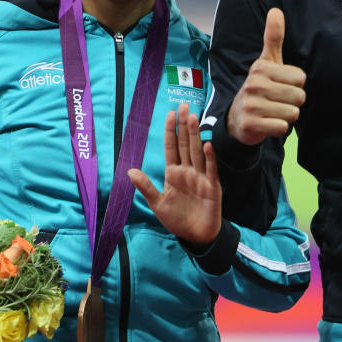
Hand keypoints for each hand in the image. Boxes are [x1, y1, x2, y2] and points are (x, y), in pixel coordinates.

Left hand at [129, 103, 221, 247]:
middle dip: (184, 126)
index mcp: (174, 172)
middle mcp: (188, 171)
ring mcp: (201, 177)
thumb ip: (146, 187)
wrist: (196, 236)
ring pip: (197, 152)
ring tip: (193, 118)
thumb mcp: (157, 204)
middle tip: (184, 106)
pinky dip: (209, 157)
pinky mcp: (212, 186)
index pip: (171, 147)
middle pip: (185, 144)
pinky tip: (207, 145)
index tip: (171, 114)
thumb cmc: (177, 219)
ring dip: (195, 135)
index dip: (171, 131)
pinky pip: (210, 169)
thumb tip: (129, 171)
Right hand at [227, 8, 306, 145]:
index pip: (301, 78)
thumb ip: (273, 37)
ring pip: (292, 113)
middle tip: (277, 101)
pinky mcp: (250, 125)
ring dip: (287, 116)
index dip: (295, 85)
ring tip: (273, 112)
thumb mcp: (267, 62)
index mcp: (261, 68)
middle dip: (293, 102)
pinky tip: (268, 123)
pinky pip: (282, 127)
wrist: (238, 119)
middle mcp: (254, 84)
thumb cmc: (260, 87)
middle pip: (299, 96)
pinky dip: (279, 128)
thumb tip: (276, 10)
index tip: (280, 86)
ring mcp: (250, 105)